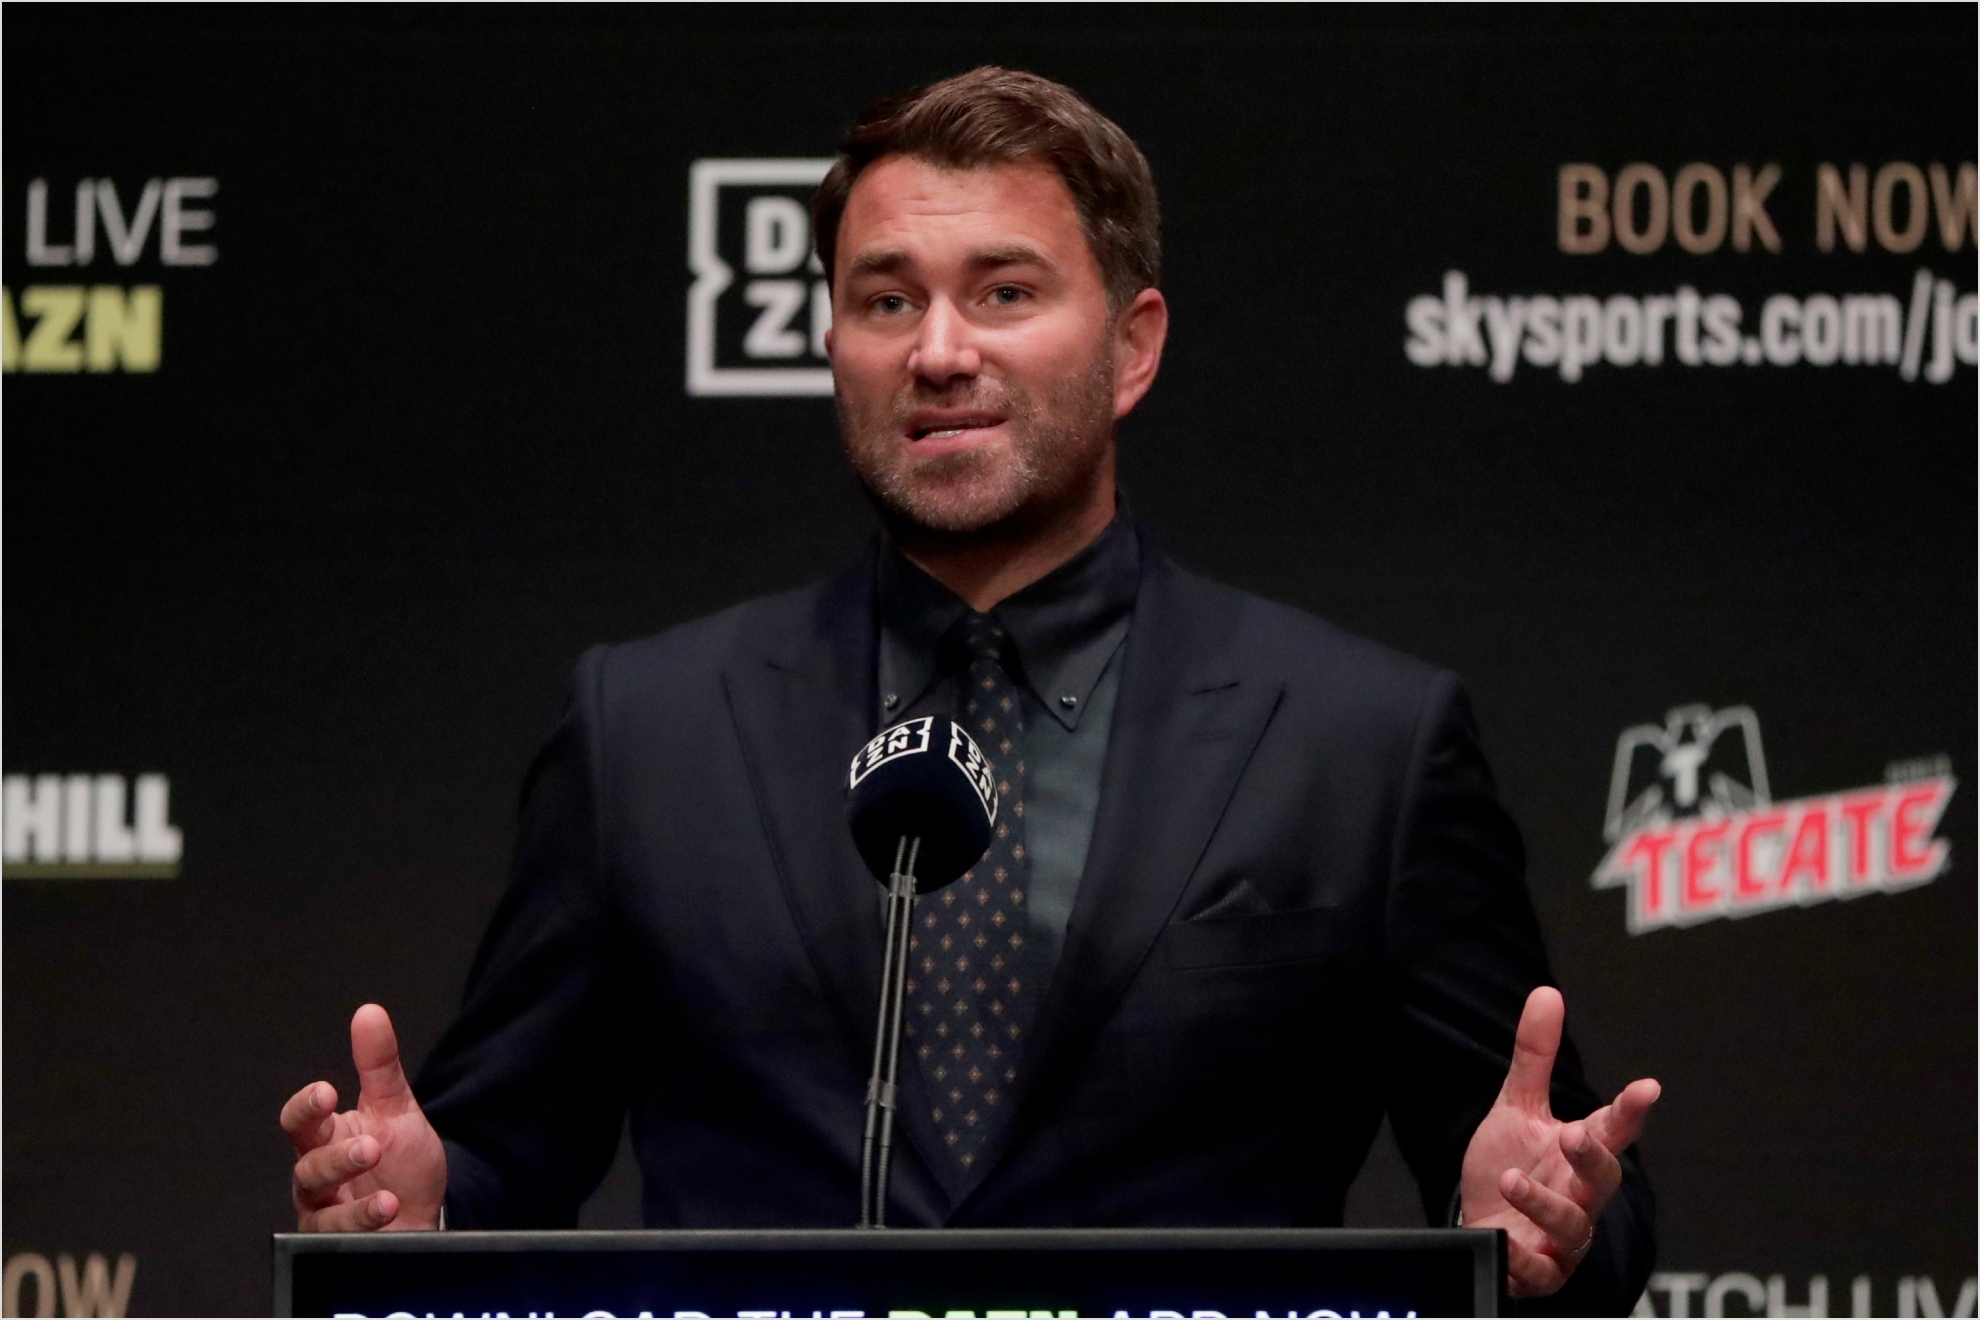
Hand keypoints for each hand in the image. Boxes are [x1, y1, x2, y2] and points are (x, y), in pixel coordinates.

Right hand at [280, 1004, 447, 1231]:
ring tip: (386, 1198)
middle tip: (371, 1147)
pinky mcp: (342, 1249)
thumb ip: (379, 1065)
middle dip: (336, 1159)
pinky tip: (388, 1214)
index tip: (327, 1093)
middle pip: (307, 1168)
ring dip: (353, 1207)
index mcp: (326, 1138)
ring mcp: (327, 1217)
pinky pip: (340, 1244)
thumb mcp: (396, 1108)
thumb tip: (369, 1012)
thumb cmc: (402, 1160)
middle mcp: (318, 1179)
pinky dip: (363, 1229)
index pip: (299, 1121)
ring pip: (320, 1213)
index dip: (306, 1108)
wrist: (428, 1212)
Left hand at [1459, 986, 1659, 1297]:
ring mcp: (1563, 1236)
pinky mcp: (1538, 1269)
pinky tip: (1503, 1241)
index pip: (1613, 1128)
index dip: (1631, 1109)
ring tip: (1512, 1178)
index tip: (1647, 1088)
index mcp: (1580, 1153)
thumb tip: (1547, 993)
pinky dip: (1522, 1257)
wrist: (1486, 1226)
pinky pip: (1538, 1270)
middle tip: (1574, 1134)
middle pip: (1603, 1180)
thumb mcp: (1517, 1108)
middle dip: (1592, 1158)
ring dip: (1544, 1203)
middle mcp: (1581, 1195)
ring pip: (1572, 1225)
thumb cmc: (1512, 1164)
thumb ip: (1534, 1058)